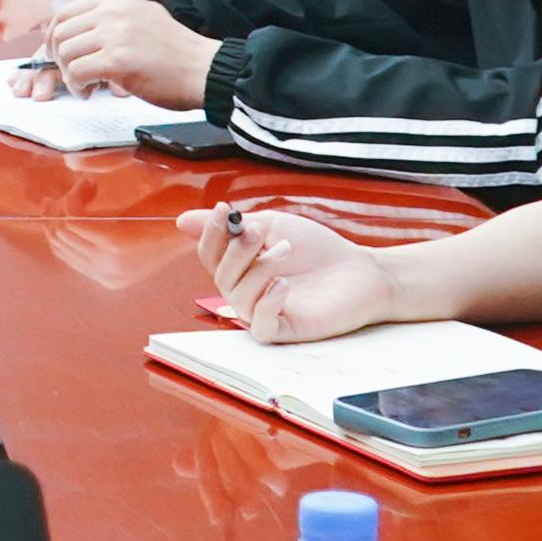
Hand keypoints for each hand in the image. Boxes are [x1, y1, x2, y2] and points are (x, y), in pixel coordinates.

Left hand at [31, 0, 215, 103]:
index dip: (54, 37)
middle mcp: (112, 10)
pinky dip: (77, 86)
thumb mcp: (143, 16)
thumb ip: (112, 18)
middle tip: (72, 74)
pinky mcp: (117, 60)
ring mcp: (114, 34)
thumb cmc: (176, 52)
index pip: (66, 13)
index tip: (57, 54)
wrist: (203, 69)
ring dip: (69, 74)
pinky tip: (90, 91)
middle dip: (58, 58)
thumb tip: (79, 33)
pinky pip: (76, 72)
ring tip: (86, 85)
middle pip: (60, 33)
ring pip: (65, 53)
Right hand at [183, 198, 410, 342]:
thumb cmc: (316, 248)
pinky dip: (267, 304)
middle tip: (261, 231)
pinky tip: (283, 285)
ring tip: (285, 250)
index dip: (210, 234)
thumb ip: (232, 225)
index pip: (209, 256)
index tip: (223, 210)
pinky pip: (261, 326)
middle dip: (238, 250)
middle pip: (222, 276)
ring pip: (240, 299)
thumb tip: (182, 221)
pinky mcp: (286, 331)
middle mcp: (246, 292)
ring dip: (258, 270)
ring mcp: (264, 313)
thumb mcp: (272, 225)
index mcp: (239, 267)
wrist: (359, 269)